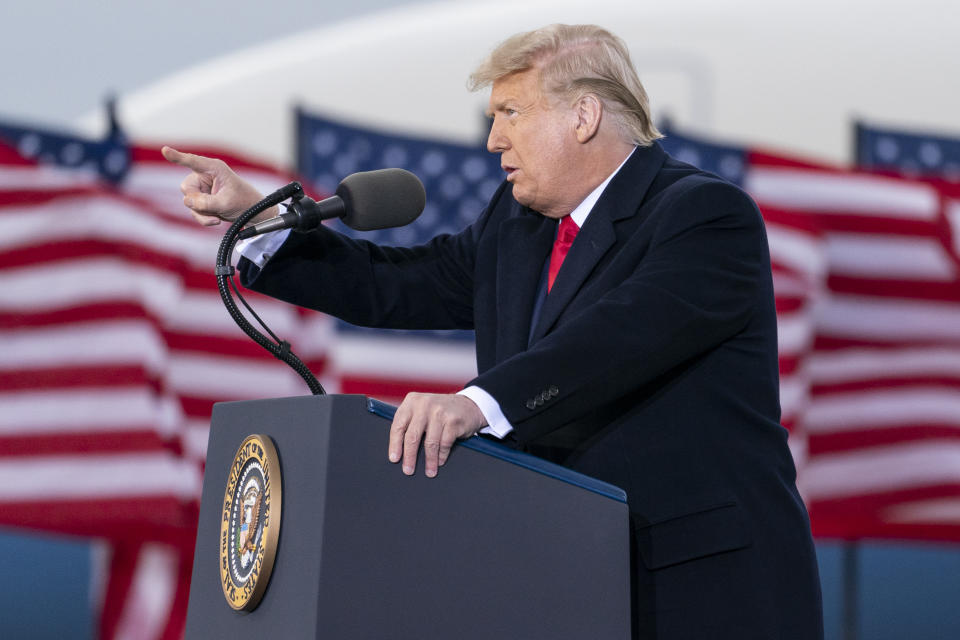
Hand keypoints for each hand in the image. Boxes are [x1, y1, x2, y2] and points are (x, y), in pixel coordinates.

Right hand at [160, 146, 276, 225]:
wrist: (252, 214)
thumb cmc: (244, 202)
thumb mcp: (226, 204)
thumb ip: (205, 203)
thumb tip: (187, 201)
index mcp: (214, 168)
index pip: (193, 162)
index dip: (177, 156)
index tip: (165, 150)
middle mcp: (205, 175)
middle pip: (186, 188)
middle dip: (197, 202)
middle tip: (213, 207)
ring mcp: (202, 188)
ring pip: (188, 201)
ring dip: (202, 212)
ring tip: (218, 215)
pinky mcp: (201, 199)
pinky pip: (193, 210)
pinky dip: (203, 218)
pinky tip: (216, 220)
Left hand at [388, 393, 486, 477]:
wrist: (468, 405)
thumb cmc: (440, 412)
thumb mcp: (422, 409)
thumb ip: (410, 422)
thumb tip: (398, 450)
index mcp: (412, 401)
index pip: (399, 425)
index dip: (395, 444)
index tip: (394, 459)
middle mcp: (424, 404)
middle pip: (412, 436)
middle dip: (410, 456)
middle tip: (408, 470)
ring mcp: (439, 412)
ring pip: (430, 442)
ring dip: (429, 460)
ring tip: (429, 472)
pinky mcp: (453, 421)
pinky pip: (444, 443)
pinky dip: (442, 455)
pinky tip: (440, 461)